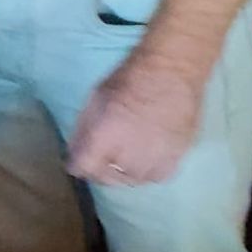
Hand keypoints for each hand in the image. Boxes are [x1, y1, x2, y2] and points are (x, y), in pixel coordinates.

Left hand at [66, 50, 204, 185]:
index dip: (78, 166)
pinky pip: (157, 177)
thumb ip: (83, 129)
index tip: (77, 163)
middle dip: (99, 169)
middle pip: (108, 178)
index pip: (85, 168)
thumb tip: (74, 152)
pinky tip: (144, 159)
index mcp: (106, 136)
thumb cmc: (129, 79)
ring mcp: (156, 159)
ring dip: (123, 172)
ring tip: (122, 157)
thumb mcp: (94, 99)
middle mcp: (130, 154)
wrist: (171, 72)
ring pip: (133, 180)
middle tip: (100, 157)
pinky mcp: (177, 158)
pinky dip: (147, 172)